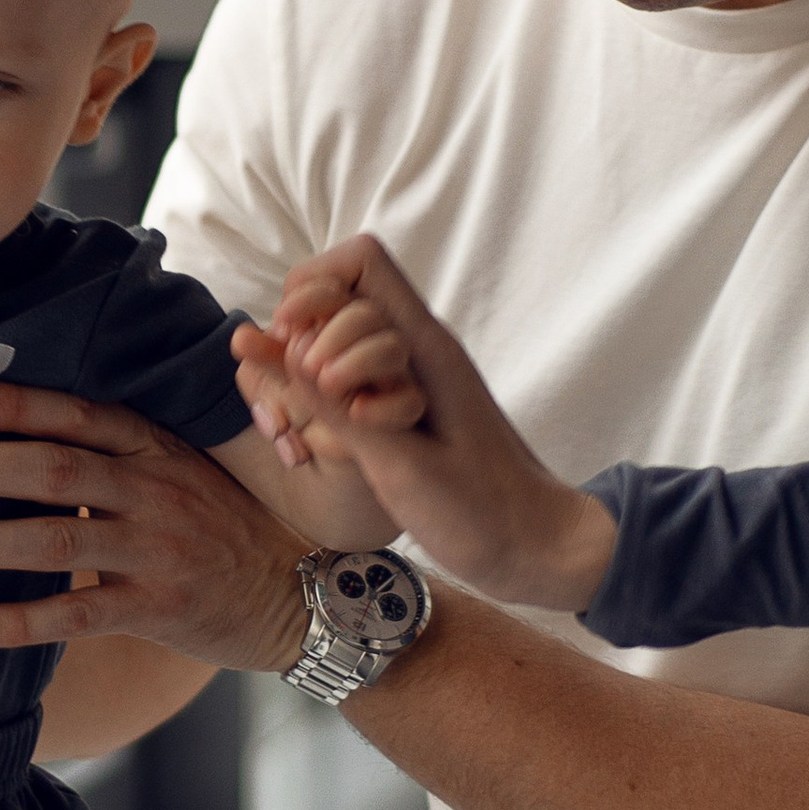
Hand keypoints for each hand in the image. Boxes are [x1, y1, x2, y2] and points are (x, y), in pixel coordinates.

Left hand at [0, 386, 307, 670]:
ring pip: (57, 540)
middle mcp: (153, 490)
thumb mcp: (177, 469)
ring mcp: (156, 549)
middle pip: (55, 470)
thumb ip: (112, 453)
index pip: (77, 416)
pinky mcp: (159, 609)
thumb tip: (15, 437)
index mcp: (153, 448)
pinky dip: (22, 620)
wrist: (298, 594)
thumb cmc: (219, 526)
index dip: (16, 406)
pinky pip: (80, 615)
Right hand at [260, 236, 615, 611]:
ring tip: (321, 429)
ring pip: (335, 338)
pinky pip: (347, 380)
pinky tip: (327, 441)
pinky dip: (325, 401)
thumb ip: (335, 404)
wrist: (537, 548)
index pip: (360, 260)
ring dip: (310, 375)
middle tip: (318, 399)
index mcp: (425, 346)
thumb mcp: (399, 463)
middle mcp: (415, 349)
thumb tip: (271, 344)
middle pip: (337, 296)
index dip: (313, 287)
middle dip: (305, 338)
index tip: (297, 347)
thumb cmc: (483, 513)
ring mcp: (408, 377)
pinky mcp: (400, 406)